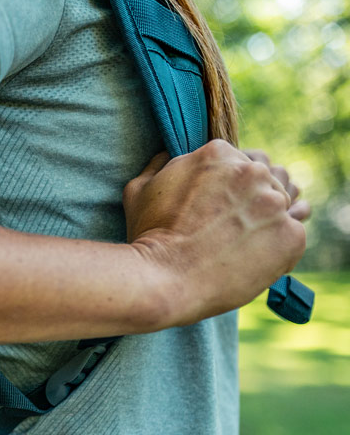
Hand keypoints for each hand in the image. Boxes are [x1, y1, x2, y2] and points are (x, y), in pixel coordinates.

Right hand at [122, 139, 306, 325]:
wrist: (164, 280)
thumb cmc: (148, 236)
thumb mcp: (139, 190)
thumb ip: (157, 166)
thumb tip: (162, 157)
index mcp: (219, 154)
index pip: (240, 160)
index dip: (231, 183)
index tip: (222, 204)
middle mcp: (252, 172)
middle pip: (268, 176)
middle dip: (256, 196)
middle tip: (236, 223)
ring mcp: (275, 203)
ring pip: (289, 201)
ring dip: (274, 216)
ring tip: (252, 238)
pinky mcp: (291, 236)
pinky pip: (295, 234)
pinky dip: (280, 246)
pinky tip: (257, 257)